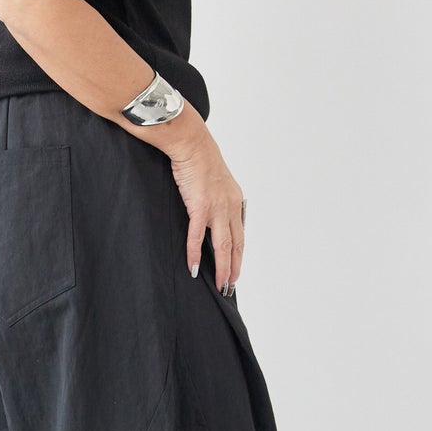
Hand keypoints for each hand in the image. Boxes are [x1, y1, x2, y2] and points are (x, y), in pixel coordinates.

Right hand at [167, 131, 245, 293]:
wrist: (191, 143)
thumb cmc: (198, 159)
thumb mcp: (215, 181)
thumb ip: (216, 199)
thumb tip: (210, 212)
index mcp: (235, 201)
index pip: (240, 236)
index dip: (239, 256)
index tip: (236, 272)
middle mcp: (230, 206)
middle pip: (236, 245)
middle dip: (234, 268)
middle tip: (230, 287)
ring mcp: (216, 207)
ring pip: (223, 246)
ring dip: (222, 268)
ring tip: (221, 285)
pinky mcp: (200, 206)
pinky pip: (198, 236)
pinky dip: (195, 254)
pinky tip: (193, 267)